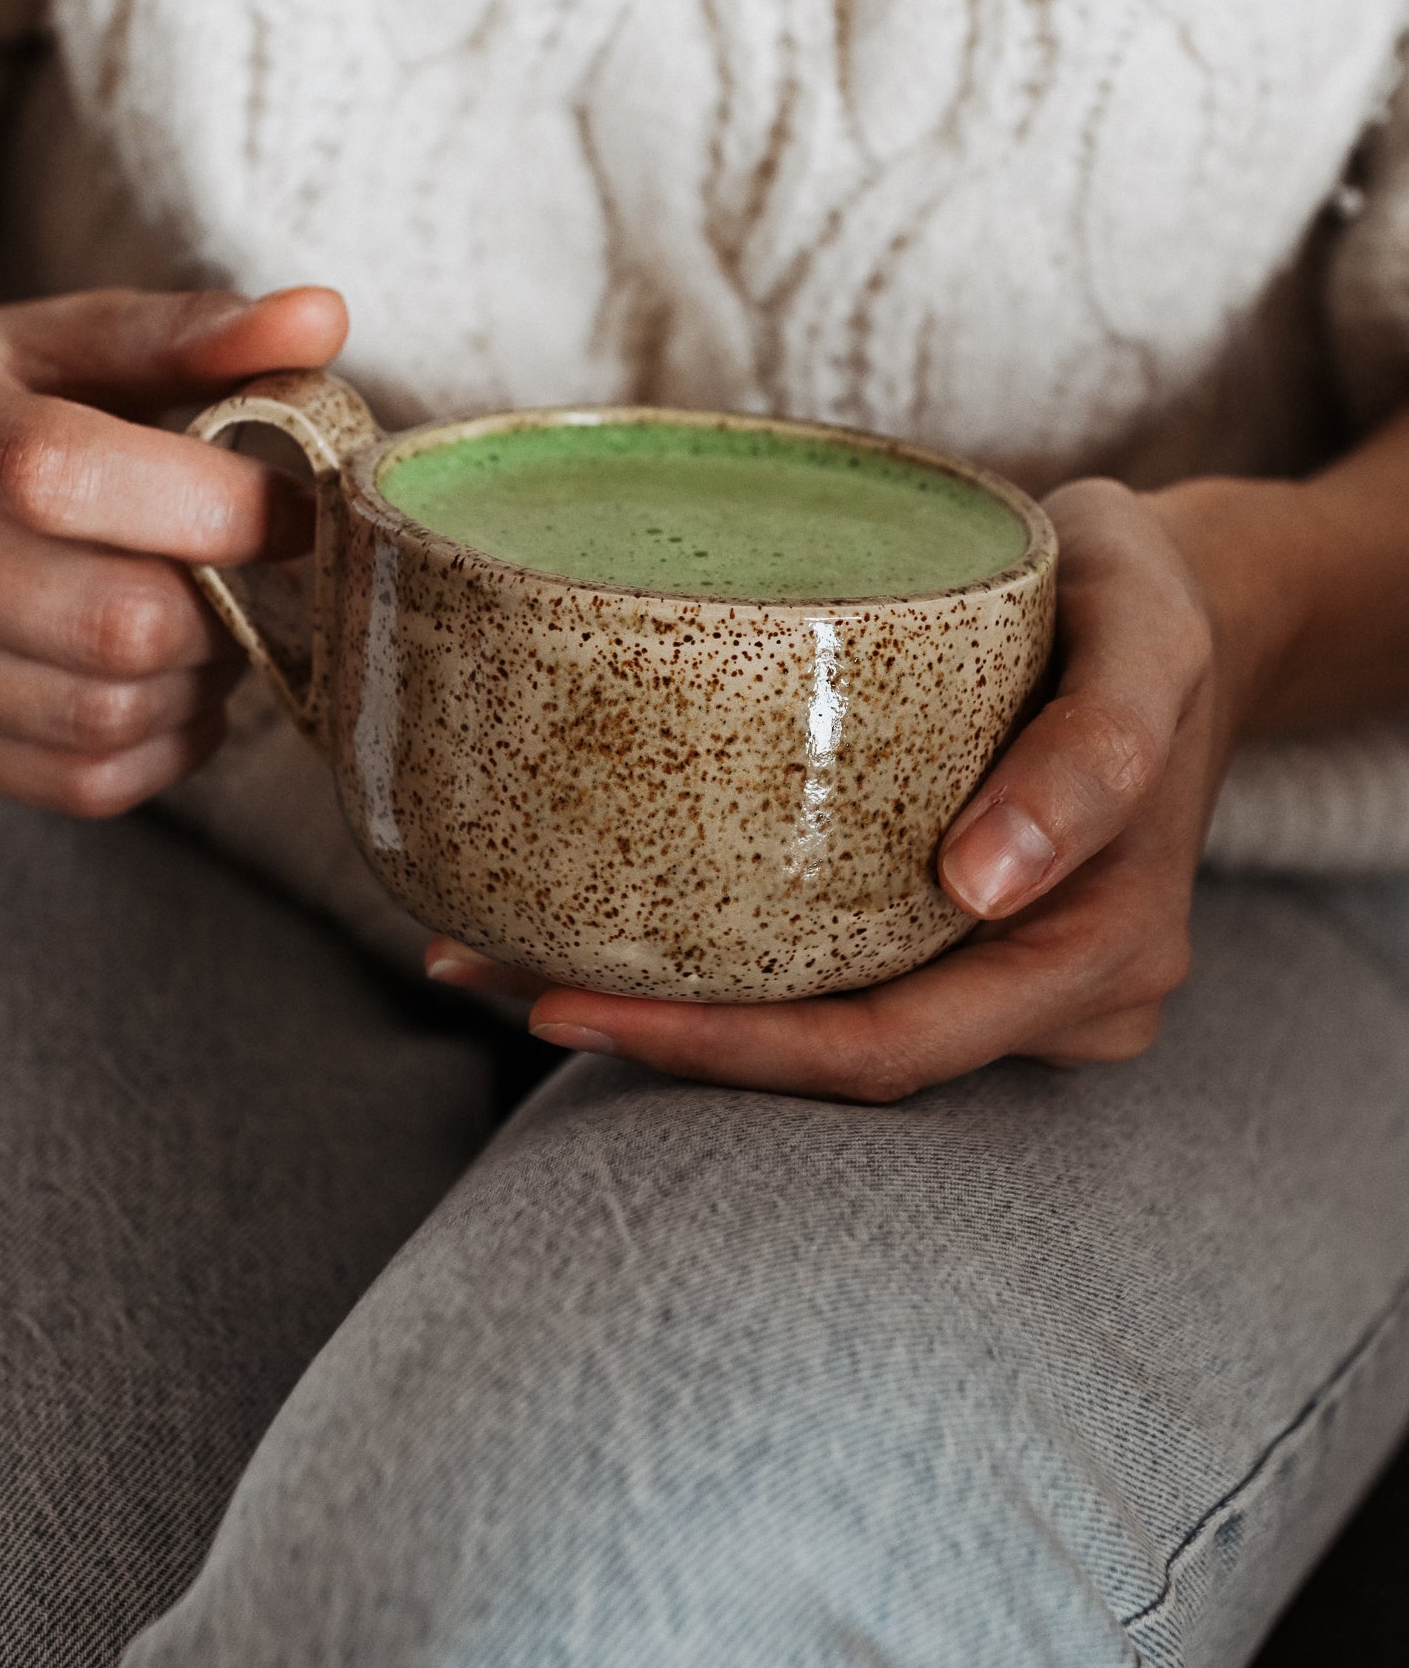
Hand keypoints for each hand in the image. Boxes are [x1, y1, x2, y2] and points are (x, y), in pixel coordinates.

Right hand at [0, 286, 345, 814]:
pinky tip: (177, 686)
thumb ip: (184, 334)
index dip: (218, 501)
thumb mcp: (49, 346)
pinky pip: (81, 780)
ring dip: (205, 680)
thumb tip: (324, 317)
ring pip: (105, 714)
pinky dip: (167, 747)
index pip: (64, 474)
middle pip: (110, 620)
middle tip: (266, 573)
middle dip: (230, 604)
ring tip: (221, 621)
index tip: (305, 505)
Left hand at [426, 477, 1271, 1100]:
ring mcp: (994, 977)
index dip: (723, 1051)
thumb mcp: (1147, 637)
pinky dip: (714, 958)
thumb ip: (1094, 751)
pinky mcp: (949, 933)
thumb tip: (979, 884)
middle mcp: (1046, 999)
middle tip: (478, 973)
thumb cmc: (1153, 605)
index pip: (887, 1049)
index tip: (567, 1001)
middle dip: (656, 1036)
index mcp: (1096, 959)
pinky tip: (591, 917)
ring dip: (665, 1004)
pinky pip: (829, 971)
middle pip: (826, 1062)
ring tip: (490, 953)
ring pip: (816, 1024)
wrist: (1188, 611)